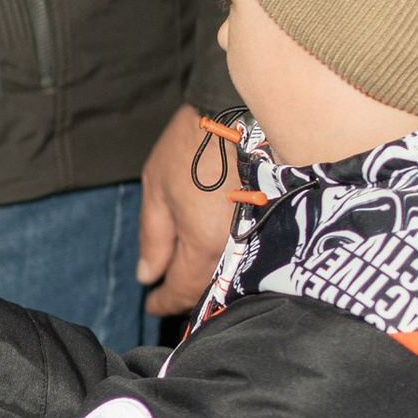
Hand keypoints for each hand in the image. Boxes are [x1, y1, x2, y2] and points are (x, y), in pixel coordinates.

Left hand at [138, 102, 236, 316]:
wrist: (240, 112)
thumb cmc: (192, 147)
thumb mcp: (157, 190)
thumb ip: (153, 237)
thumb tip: (147, 275)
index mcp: (202, 244)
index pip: (181, 291)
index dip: (163, 303)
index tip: (151, 305)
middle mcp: (234, 249)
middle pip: (208, 289)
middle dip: (185, 295)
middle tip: (167, 295)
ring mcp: (256, 237)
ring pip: (228, 275)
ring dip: (206, 280)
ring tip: (188, 276)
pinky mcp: (270, 222)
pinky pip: (245, 255)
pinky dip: (226, 262)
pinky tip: (214, 256)